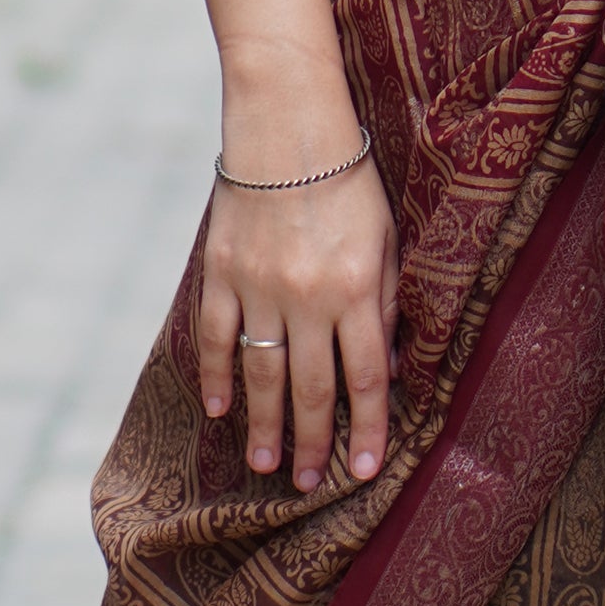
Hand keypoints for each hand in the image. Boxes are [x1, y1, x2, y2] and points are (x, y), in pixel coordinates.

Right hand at [199, 142, 397, 491]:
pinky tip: (219, 408)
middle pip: (311, 388)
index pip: (364, 378)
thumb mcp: (387, 238)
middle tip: (311, 483)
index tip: (364, 470)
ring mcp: (259, 287)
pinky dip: (217, 375)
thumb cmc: (350, 179)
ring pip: (261, 373)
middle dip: (314, 442)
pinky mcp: (222, 271)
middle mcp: (309, 297)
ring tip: (266, 464)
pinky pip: (218, 336)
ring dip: (264, 424)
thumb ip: (386, 303)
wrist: (287, 122)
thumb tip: (383, 367)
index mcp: (358, 289)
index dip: (366, 429)